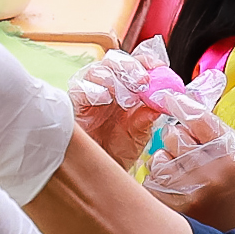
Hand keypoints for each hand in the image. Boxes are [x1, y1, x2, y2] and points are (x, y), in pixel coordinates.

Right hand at [69, 45, 162, 169]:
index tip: (160, 67)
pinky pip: (79, 89)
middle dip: (131, 67)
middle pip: (115, 60)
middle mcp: (106, 86)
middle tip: (143, 81)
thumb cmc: (117, 150)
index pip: (135, 64)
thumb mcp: (138, 133)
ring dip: (115, 78)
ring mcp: (88, 93)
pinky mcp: (72, 104)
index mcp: (126, 88)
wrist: (96, 173)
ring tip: (128, 97)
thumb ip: (147, 116)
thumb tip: (161, 101)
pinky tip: (105, 98)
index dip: (146, 61)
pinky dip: (93, 90)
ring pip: (97, 70)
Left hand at [144, 112, 234, 230]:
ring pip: (158, 158)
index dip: (181, 105)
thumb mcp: (233, 162)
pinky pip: (150, 181)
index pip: (198, 117)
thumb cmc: (229, 196)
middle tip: (190, 161)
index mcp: (229, 158)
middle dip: (177, 143)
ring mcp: (185, 192)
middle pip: (173, 134)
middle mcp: (209, 173)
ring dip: (166, 166)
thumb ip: (212, 133)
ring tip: (185, 184)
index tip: (171, 98)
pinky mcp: (165, 208)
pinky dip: (158, 187)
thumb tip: (180, 101)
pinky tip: (176, 200)